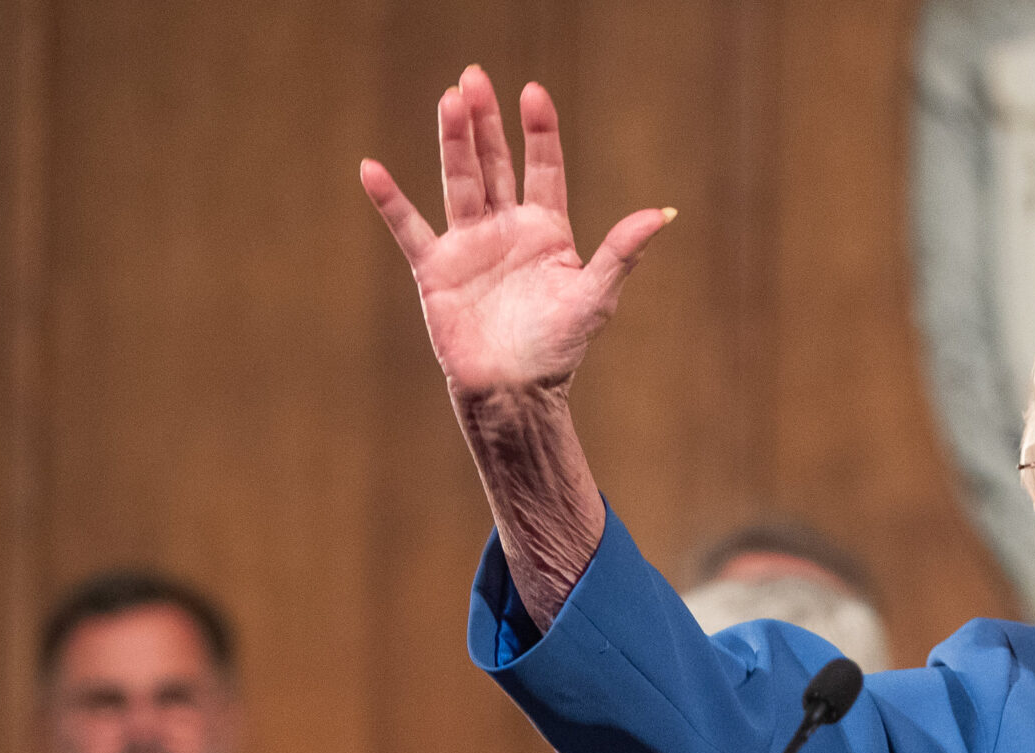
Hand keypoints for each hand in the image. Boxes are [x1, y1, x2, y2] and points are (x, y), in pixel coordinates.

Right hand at [360, 68, 671, 622]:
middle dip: (486, 122)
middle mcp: (506, 230)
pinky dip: (390, 201)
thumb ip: (621, 252)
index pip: (543, 169)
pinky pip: (409, 228)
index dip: (539, 132)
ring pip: (460, 182)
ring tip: (448, 100)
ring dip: (453, 142)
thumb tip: (662, 214)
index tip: (532, 93)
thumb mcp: (596, 296)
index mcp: (547, 231)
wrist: (516, 392)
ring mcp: (469, 245)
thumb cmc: (559, 349)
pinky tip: (371, 169)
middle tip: (474, 78)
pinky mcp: (436, 269)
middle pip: (496, 163)